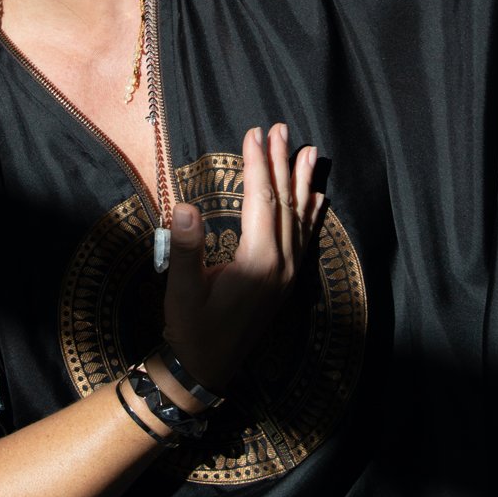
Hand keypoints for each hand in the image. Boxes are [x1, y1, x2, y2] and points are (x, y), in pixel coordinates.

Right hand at [159, 122, 321, 397]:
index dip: (257, 164)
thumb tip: (184, 205)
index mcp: (259, 262)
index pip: (261, 201)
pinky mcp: (286, 282)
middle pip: (284, 203)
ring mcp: (288, 275)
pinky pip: (304, 238)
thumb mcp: (182, 290)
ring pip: (300, 218)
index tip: (253, 133)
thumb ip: (187, 248)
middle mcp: (282, 265)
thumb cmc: (191, 329)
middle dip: (281, 163)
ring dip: (301, 182)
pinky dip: (309, 213)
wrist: (206, 369)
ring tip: (307, 151)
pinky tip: (315, 197)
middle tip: (281, 127)